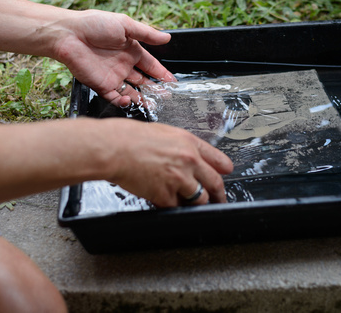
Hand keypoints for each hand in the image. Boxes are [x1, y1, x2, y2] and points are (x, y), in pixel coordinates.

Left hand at [49, 10, 176, 106]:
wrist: (68, 34)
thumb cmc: (95, 24)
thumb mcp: (125, 25)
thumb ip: (147, 34)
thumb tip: (167, 38)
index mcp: (131, 50)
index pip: (151, 65)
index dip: (162, 73)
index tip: (173, 82)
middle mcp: (124, 65)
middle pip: (144, 81)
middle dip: (156, 89)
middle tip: (167, 97)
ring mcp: (113, 77)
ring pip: (132, 92)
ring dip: (143, 99)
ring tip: (154, 105)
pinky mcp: (101, 86)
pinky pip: (115, 98)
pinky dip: (123, 102)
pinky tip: (130, 101)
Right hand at [103, 119, 233, 206]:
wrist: (113, 148)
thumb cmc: (130, 138)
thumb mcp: (164, 133)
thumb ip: (180, 146)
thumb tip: (188, 156)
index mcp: (189, 143)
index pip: (218, 159)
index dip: (224, 169)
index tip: (226, 174)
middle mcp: (189, 161)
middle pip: (215, 183)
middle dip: (219, 194)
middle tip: (219, 198)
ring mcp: (179, 179)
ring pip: (200, 198)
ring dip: (195, 202)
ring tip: (189, 201)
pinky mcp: (165, 195)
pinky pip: (176, 206)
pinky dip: (172, 205)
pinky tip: (165, 200)